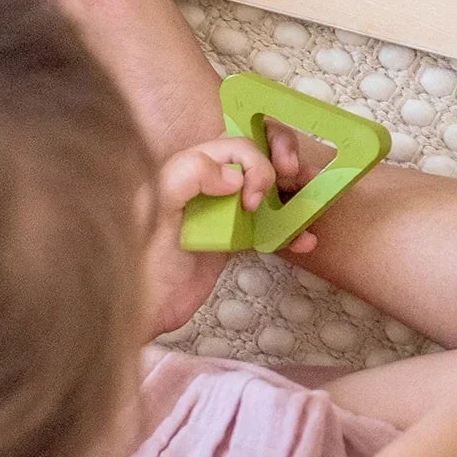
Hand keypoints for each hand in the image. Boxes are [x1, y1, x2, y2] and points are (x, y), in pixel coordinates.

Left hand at [144, 136, 316, 337]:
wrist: (143, 310)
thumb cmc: (140, 258)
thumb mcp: (155, 208)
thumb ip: (188, 175)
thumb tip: (235, 176)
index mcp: (190, 169)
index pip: (235, 146)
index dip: (255, 164)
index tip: (253, 199)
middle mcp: (210, 186)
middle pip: (257, 155)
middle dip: (283, 157)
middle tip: (296, 176)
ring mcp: (224, 213)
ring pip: (269, 189)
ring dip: (296, 190)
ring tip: (315, 200)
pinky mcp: (234, 241)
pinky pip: (269, 227)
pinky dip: (291, 231)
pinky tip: (305, 240)